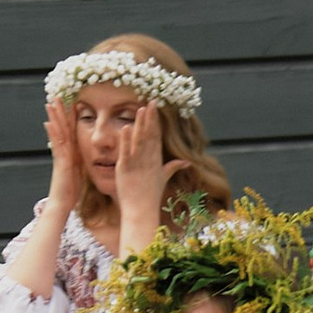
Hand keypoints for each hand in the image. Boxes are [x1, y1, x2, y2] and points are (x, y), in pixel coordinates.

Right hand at [41, 90, 84, 216]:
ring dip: (54, 118)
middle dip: (59, 112)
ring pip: (57, 132)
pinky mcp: (60, 162)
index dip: (69, 117)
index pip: (70, 131)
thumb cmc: (70, 192)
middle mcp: (64, 152)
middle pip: (61, 128)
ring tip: (50, 104)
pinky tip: (48, 123)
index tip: (71, 103)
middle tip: (56, 97)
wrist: (62, 204)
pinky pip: (57, 145)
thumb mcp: (79, 173)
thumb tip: (84, 157)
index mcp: (70, 153)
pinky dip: (52, 134)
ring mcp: (60, 156)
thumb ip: (80, 163)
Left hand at [115, 102, 170, 252]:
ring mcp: (137, 163)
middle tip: (151, 101)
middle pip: (150, 135)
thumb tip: (187, 162)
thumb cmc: (150, 194)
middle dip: (150, 118)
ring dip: (140, 124)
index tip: (155, 107)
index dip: (155, 121)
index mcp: (156, 159)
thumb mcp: (163, 178)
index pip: (156, 136)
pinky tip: (126, 128)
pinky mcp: (125, 169)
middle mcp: (148, 159)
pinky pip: (126, 152)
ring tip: (141, 109)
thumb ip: (173, 167)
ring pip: (139, 140)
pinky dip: (126, 140)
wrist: (141, 210)